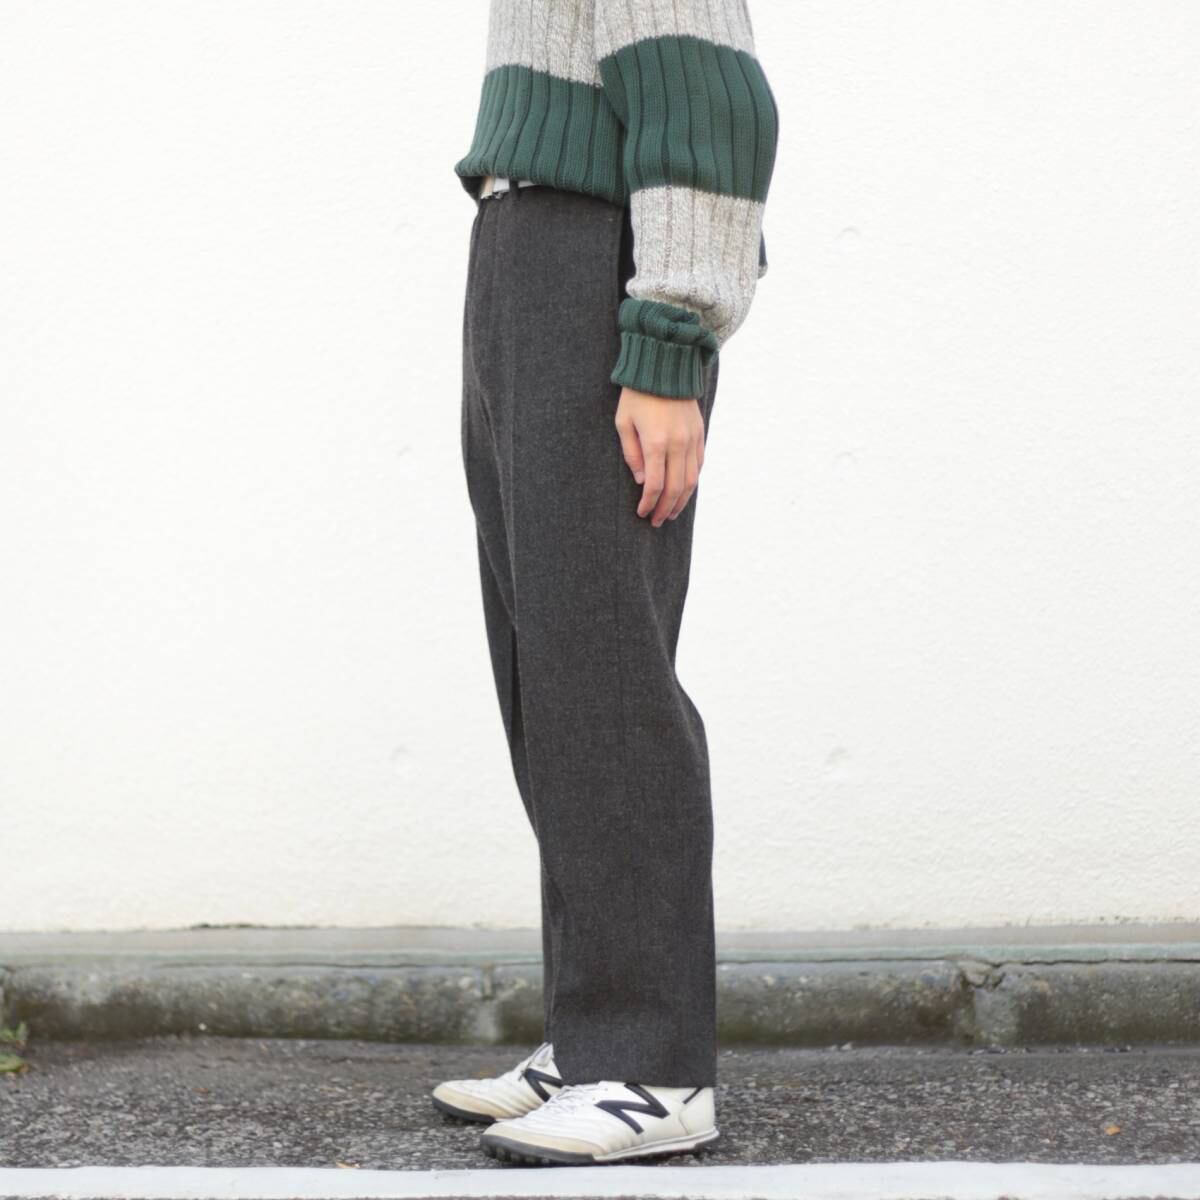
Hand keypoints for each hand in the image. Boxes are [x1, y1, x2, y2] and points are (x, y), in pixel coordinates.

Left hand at [614, 385, 705, 527]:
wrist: (664, 365)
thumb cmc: (637, 394)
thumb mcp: (623, 422)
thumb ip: (632, 454)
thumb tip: (643, 481)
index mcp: (656, 442)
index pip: (655, 485)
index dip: (649, 504)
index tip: (641, 513)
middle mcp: (678, 443)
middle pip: (675, 488)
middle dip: (665, 509)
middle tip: (656, 521)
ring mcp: (692, 439)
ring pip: (691, 480)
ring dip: (681, 501)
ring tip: (671, 513)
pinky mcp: (700, 433)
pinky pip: (699, 464)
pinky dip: (692, 481)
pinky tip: (683, 490)